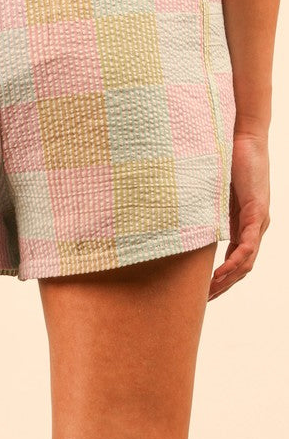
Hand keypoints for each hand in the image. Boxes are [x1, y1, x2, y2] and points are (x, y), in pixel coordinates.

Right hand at [209, 132, 269, 300]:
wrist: (243, 137)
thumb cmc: (228, 159)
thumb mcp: (213, 192)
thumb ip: (204, 210)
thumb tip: (180, 220)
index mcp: (245, 223)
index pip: (237, 259)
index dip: (223, 277)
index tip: (204, 291)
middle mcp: (256, 226)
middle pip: (243, 266)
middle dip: (224, 285)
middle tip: (204, 301)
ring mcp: (258, 220)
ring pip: (247, 260)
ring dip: (229, 278)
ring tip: (211, 291)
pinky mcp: (257, 212)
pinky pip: (248, 244)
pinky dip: (236, 260)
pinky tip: (223, 272)